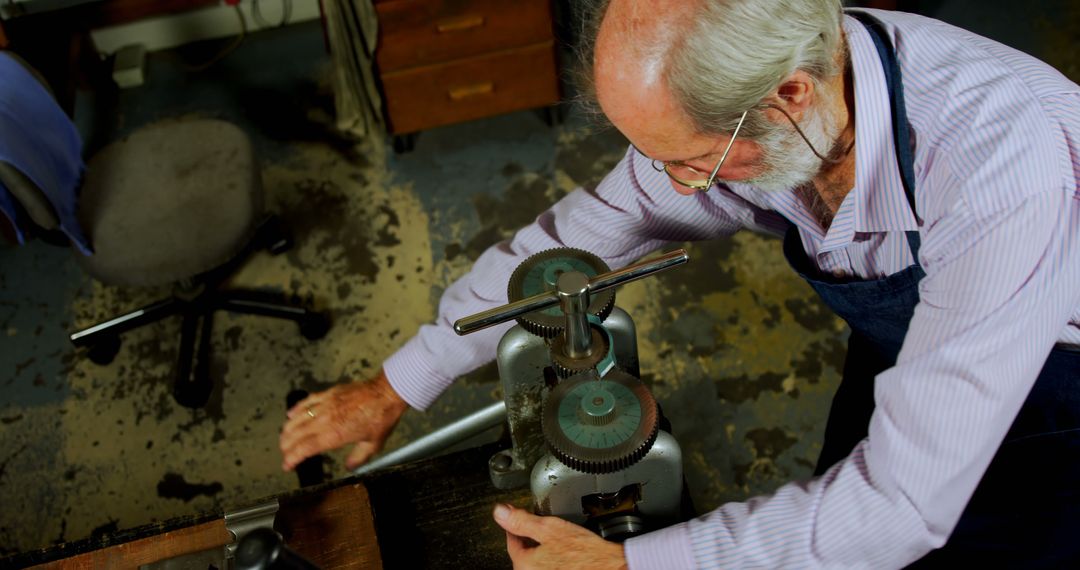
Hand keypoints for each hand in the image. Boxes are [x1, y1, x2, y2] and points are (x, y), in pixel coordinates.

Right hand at [279, 369, 408, 470]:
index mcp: (334, 435)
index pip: (305, 449)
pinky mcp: (328, 393)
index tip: (287, 465)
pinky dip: (297, 409)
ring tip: (284, 438)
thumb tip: (349, 467)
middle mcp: (325, 420)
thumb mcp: (373, 445)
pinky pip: (307, 401)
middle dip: (286, 446)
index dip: (292, 458)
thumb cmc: (381, 418)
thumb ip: (358, 458)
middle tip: (285, 454)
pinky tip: (291, 414)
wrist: (386, 393)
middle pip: (296, 434)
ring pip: (298, 418)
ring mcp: (325, 405)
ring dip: (288, 429)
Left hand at [493, 504, 627, 569]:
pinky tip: (566, 554)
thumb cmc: (586, 554)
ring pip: (538, 562)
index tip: (522, 518)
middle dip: (532, 540)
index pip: (512, 541)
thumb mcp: (550, 528)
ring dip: (544, 550)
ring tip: (558, 541)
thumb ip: (521, 520)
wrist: (612, 568)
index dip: (518, 525)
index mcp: (524, 565)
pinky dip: (555, 560)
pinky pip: (550, 567)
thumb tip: (500, 512)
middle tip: (545, 529)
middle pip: (525, 553)